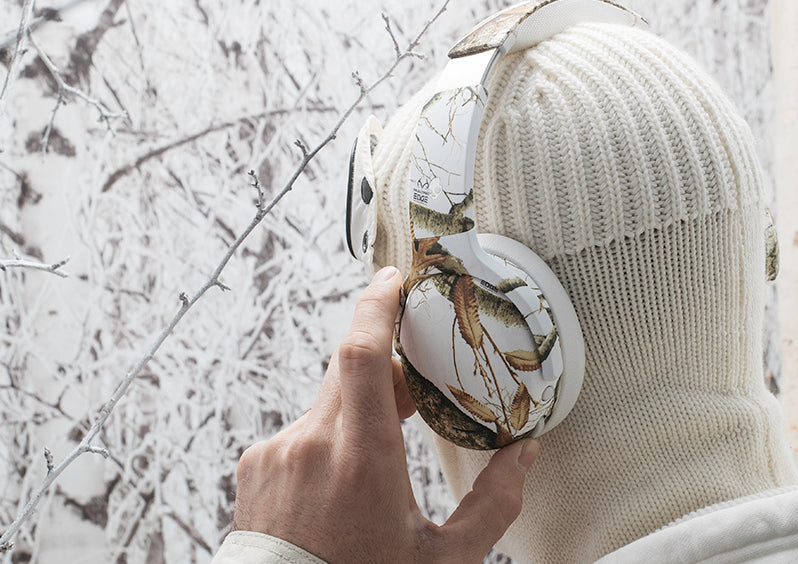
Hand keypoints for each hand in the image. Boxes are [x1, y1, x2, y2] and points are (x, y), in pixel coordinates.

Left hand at [232, 266, 539, 562]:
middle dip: (388, 361)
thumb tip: (524, 456)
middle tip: (419, 369)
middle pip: (351, 368)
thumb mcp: (444, 560)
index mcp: (361, 460)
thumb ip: (493, 505)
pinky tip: (343, 483)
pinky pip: (303, 432)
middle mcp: (312, 446)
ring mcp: (277, 453)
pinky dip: (330, 440)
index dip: (376, 306)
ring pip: (330, 403)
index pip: (359, 354)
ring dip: (362, 410)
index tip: (393, 278)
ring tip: (385, 448)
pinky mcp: (256, 466)